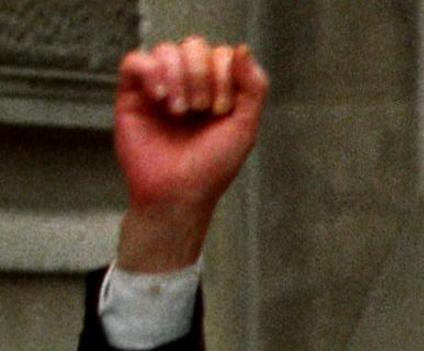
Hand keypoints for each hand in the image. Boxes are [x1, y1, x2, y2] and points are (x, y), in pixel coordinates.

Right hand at [111, 40, 268, 271]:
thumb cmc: (212, 166)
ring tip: (179, 111)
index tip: (221, 111)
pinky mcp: (132, 93)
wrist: (178, 192)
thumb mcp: (245, 127)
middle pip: (194, 47)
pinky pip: (135, 60)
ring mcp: (159, 87)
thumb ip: (253, 88)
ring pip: (166, 50)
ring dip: (178, 77)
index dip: (225, 75)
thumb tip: (243, 49)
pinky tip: (160, 98)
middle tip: (201, 110)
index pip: (221, 55)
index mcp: (216, 90)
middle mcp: (188, 84)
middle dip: (202, 75)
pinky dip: (150, 72)